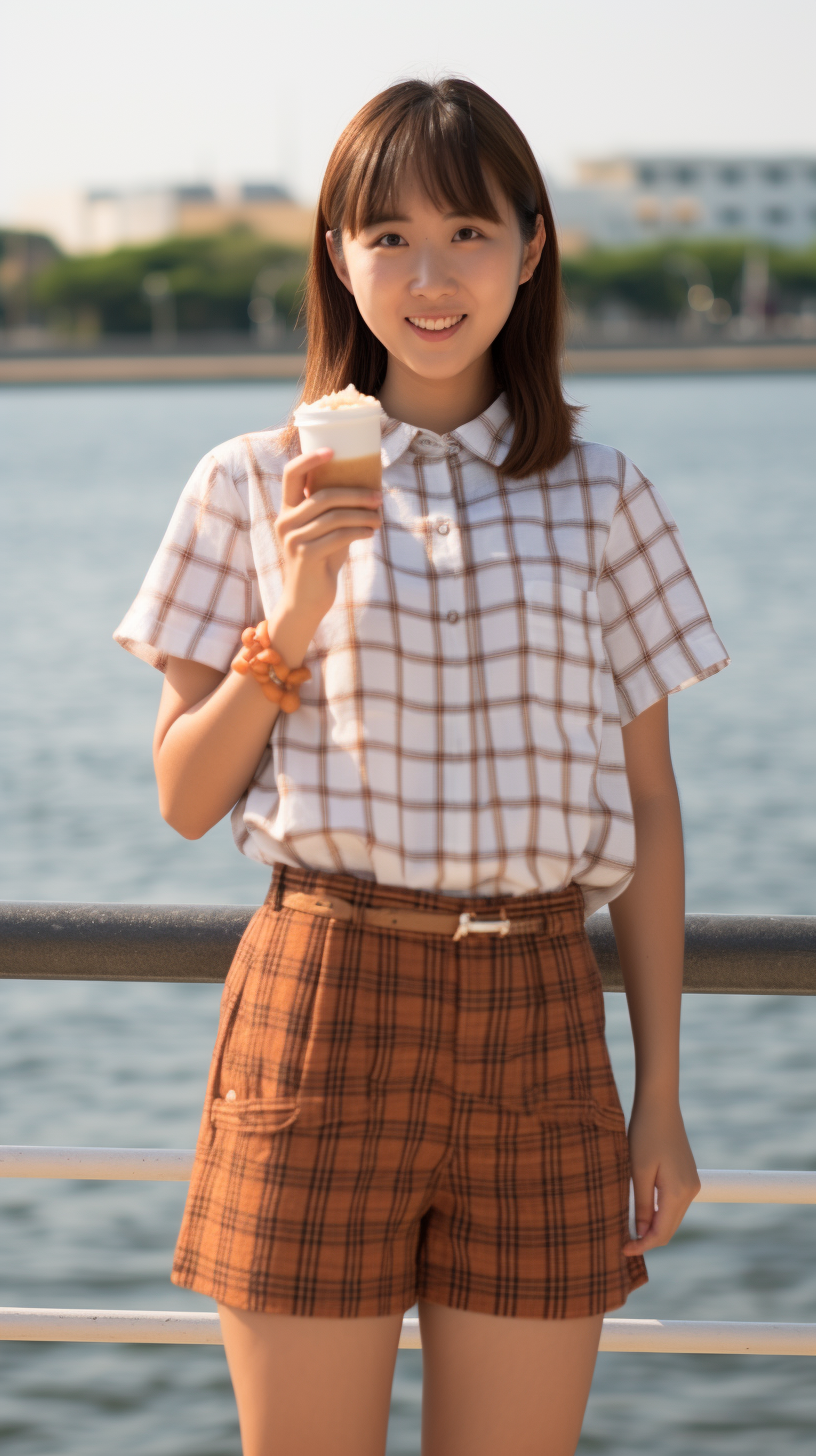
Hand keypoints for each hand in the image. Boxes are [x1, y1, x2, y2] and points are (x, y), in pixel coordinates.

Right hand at [275, 449, 382, 626]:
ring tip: (379, 518)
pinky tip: (371, 532)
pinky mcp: (305, 555)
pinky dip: (359, 532)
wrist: (306, 599)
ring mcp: (293, 538)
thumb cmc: (321, 560)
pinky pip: (339, 536)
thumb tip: (369, 488)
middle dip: (355, 493)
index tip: (333, 450)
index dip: (310, 458)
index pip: (291, 474)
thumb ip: (335, 511)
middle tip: (378, 497)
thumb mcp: (326, 531)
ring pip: (335, 516)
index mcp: (288, 510)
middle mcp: (285, 521)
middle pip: (323, 494)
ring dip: (363, 515)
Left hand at [622, 1096, 700, 1255]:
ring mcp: (691, 1184)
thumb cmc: (644, 1134)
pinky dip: (659, 1213)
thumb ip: (642, 1205)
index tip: (622, 1249)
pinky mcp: (687, 1176)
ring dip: (653, 1227)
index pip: (661, 1233)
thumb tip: (642, 1234)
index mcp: (678, 1192)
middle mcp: (690, 1192)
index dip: (642, 1245)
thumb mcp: (638, 1171)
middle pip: (669, 1229)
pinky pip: (673, 1204)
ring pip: (672, 1218)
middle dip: (648, 1239)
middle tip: (622, 1243)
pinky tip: (642, 1211)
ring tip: (629, 1228)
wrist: (659, 1105)